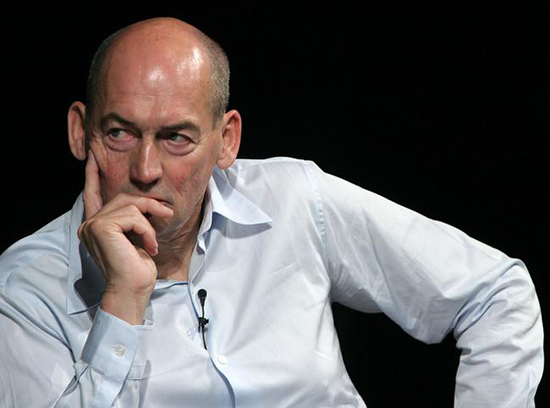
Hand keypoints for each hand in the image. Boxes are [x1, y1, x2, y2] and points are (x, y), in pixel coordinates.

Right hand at [78, 151, 172, 323]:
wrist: (133, 290)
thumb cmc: (137, 269)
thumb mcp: (137, 237)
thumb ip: (132, 219)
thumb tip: (146, 202)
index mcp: (95, 226)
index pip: (92, 193)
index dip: (93, 174)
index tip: (94, 156)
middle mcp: (89, 224)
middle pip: (123, 196)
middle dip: (148, 204)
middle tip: (166, 213)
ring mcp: (93, 226)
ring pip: (131, 205)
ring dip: (150, 222)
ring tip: (153, 242)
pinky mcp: (102, 228)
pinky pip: (134, 217)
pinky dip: (147, 230)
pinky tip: (149, 247)